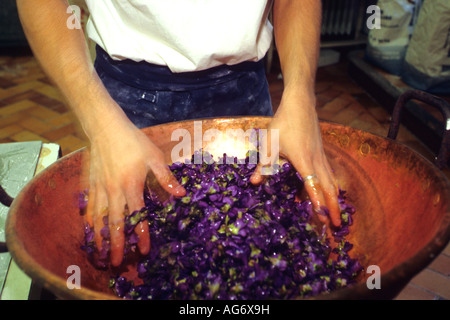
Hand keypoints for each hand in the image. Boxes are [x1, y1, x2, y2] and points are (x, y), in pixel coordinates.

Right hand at [84, 119, 185, 266]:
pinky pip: (90, 206)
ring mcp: (100, 188)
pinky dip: (90, 221)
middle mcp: (114, 191)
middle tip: (116, 262)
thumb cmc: (133, 142)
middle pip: (115, 223)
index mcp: (131, 185)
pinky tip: (90, 230)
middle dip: (116, 244)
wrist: (106, 128)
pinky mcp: (91, 184)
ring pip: (99, 218)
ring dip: (100, 237)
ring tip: (100, 253)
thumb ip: (166, 178)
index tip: (144, 250)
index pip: (137, 216)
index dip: (141, 234)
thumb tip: (181, 194)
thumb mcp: (154, 157)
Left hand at [250, 89, 340, 228]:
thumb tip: (254, 183)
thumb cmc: (283, 123)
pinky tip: (328, 194)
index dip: (318, 202)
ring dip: (335, 199)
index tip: (323, 218)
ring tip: (337, 215)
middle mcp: (317, 161)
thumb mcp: (270, 144)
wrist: (300, 103)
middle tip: (337, 226)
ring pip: (332, 182)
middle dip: (334, 208)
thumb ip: (264, 165)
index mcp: (303, 160)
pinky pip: (329, 174)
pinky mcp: (322, 153)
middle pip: (329, 188)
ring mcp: (322, 157)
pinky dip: (331, 188)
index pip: (313, 185)